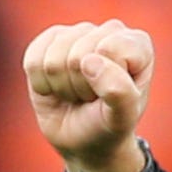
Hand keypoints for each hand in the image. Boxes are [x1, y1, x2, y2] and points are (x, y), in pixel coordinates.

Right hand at [24, 18, 153, 171]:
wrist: (83, 140)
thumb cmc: (108, 125)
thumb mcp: (122, 118)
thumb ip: (120, 92)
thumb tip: (89, 61)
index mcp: (138, 45)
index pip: (109, 49)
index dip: (105, 81)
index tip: (112, 97)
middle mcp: (109, 31)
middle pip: (77, 56)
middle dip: (81, 87)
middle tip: (92, 99)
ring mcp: (77, 33)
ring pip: (54, 59)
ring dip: (62, 87)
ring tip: (77, 94)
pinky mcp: (49, 41)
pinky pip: (33, 61)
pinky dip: (41, 84)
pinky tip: (57, 88)